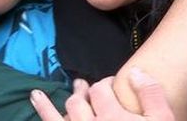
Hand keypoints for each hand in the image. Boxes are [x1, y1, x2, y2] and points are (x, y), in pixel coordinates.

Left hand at [30, 68, 174, 120]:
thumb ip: (151, 94)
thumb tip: (134, 71)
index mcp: (113, 117)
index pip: (101, 90)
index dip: (106, 83)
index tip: (111, 84)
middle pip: (79, 101)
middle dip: (83, 91)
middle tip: (85, 88)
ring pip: (64, 113)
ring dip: (62, 100)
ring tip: (53, 91)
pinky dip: (44, 111)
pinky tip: (35, 97)